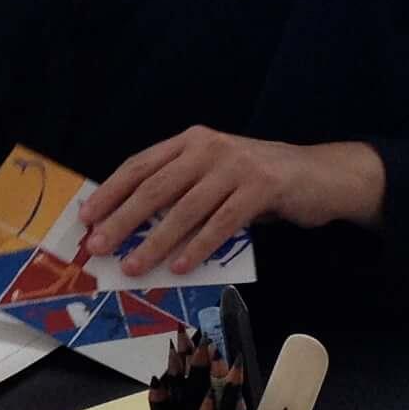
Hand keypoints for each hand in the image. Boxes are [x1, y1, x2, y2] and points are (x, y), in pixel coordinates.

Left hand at [80, 129, 387, 275]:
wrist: (320, 175)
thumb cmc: (258, 183)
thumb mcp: (215, 178)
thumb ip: (181, 193)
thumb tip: (133, 230)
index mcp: (191, 142)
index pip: (140, 165)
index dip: (111, 191)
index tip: (88, 217)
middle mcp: (209, 148)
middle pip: (156, 187)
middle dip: (123, 219)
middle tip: (98, 247)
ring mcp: (236, 166)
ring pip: (186, 208)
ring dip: (156, 241)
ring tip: (134, 266)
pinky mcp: (262, 187)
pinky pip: (222, 223)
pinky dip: (199, 247)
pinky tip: (182, 267)